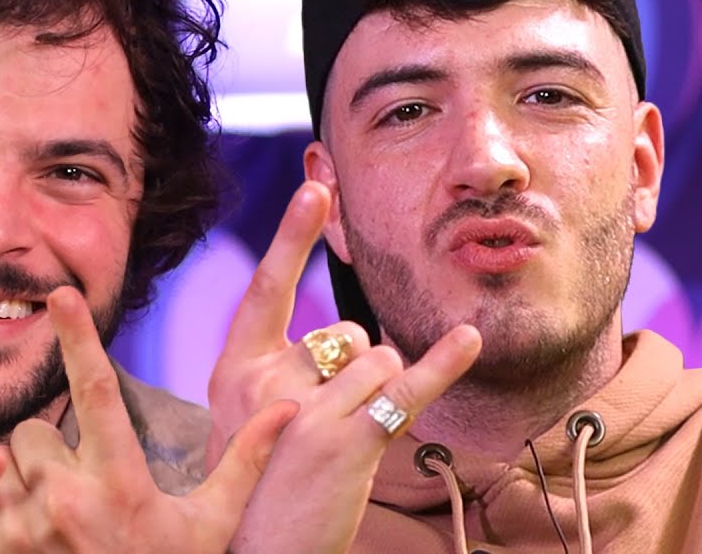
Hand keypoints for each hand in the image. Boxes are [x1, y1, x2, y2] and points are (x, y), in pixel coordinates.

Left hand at [0, 285, 297, 552]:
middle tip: (71, 478)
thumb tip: (287, 409)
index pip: (97, 395)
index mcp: (117, 486)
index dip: (78, 340)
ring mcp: (13, 530)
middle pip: (35, 430)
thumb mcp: (209, 528)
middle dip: (50, 441)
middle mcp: (59, 503)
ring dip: (10, 463)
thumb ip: (244, 464)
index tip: (58, 294)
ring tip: (25, 484)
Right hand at [207, 181, 481, 552]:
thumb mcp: (249, 418)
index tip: (316, 185)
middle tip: (328, 424)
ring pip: (377, 360)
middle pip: (343, 334)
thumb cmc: (257, 482)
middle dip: (357, 366)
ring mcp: (305, 409)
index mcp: (233, 370)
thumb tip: (347, 335)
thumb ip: (283, 370)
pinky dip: (441, 364)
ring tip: (346, 442)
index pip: (265, 287)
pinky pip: (405, 389)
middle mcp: (265, 382)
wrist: (251, 552)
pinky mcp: (347, 440)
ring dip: (380, 394)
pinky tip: (468, 340)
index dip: (291, 233)